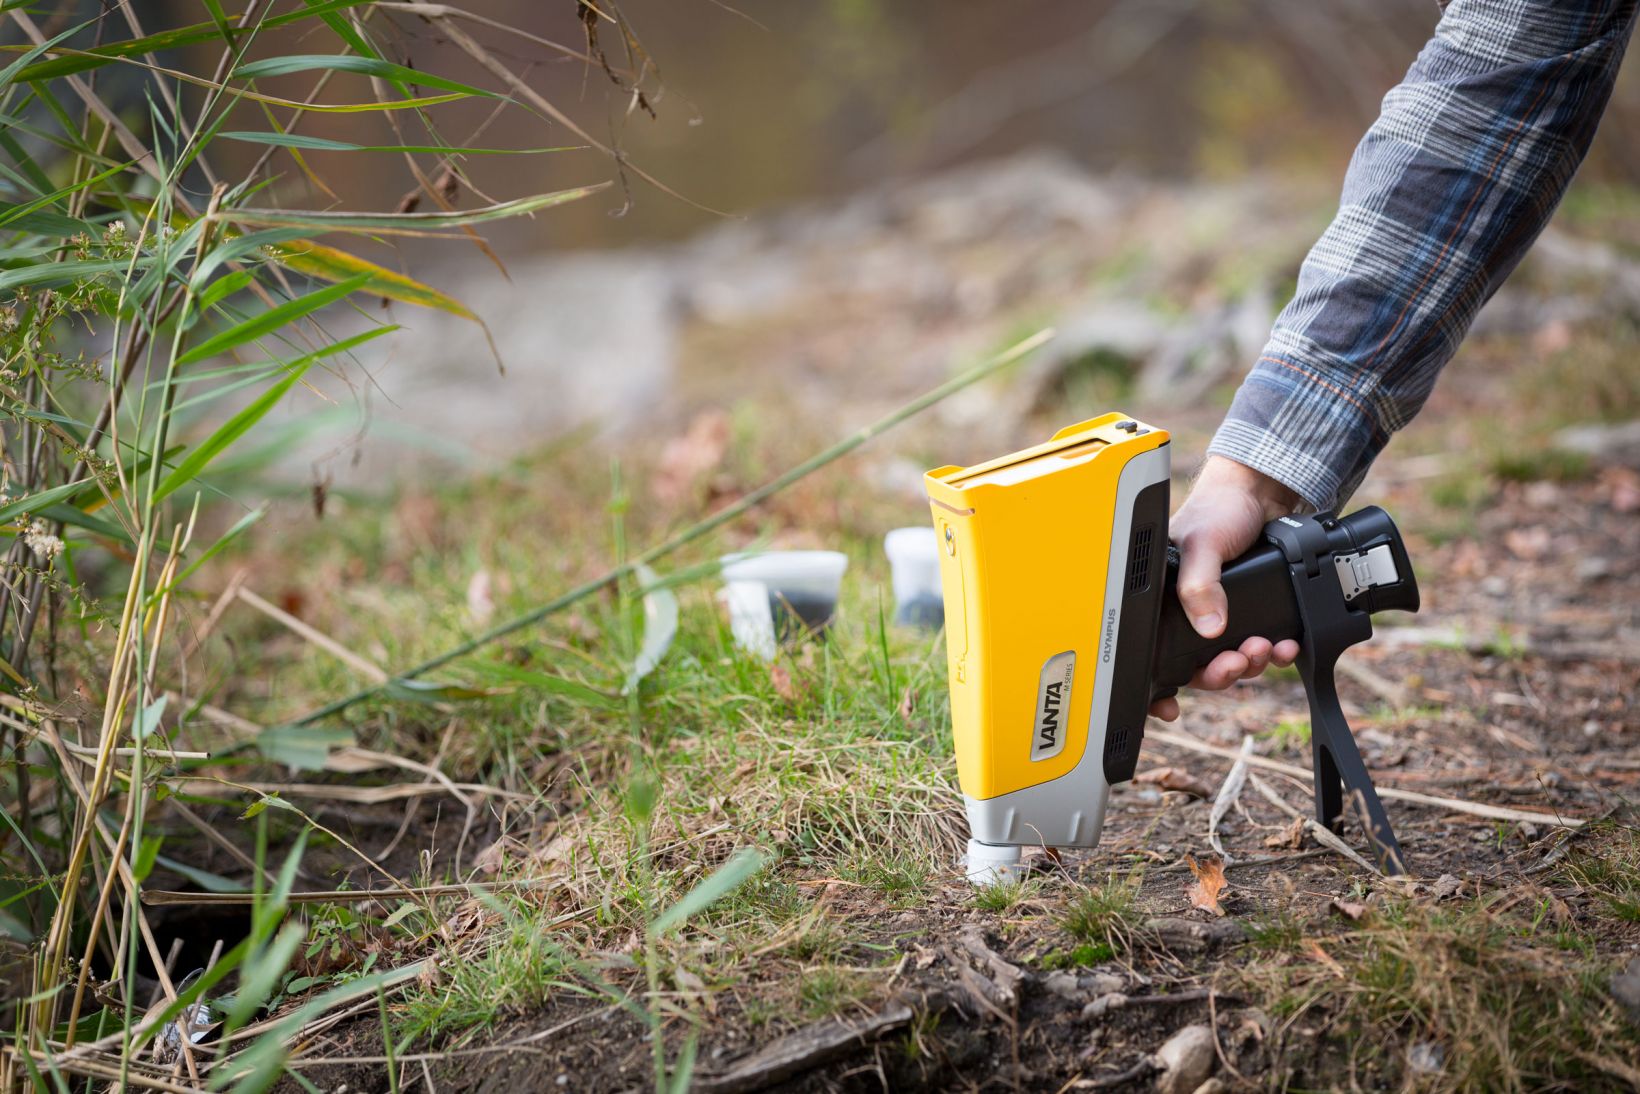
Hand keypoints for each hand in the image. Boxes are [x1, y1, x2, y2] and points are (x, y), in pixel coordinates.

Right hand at [1149, 456, 1302, 720]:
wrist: (1264, 493)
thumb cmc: (1218, 508)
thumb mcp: (1202, 544)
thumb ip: (1199, 585)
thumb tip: (1209, 628)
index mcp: (1161, 599)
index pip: (1151, 651)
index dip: (1155, 686)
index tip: (1167, 707)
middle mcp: (1187, 612)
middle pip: (1195, 666)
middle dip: (1219, 672)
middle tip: (1236, 662)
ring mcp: (1220, 615)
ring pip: (1229, 661)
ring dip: (1249, 663)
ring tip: (1266, 647)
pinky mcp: (1253, 614)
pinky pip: (1261, 649)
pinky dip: (1274, 652)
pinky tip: (1285, 644)